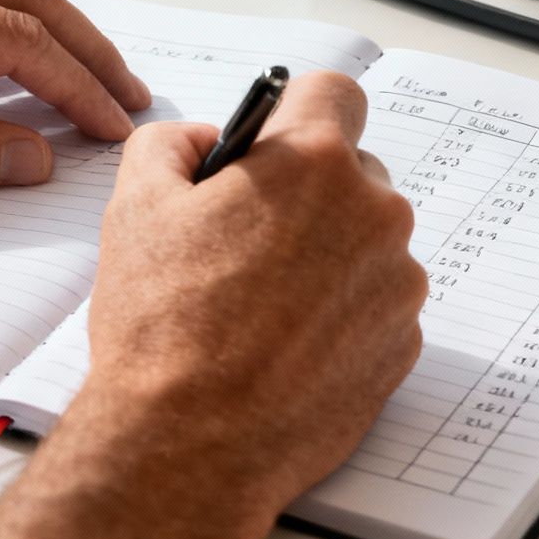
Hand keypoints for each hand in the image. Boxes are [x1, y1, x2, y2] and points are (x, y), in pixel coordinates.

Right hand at [0, 72, 427, 538]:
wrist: (189, 445)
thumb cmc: (163, 327)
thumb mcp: (135, 205)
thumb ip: (171, 143)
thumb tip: (204, 140)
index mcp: (314, 163)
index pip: (332, 93)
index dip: (293, 113)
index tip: (270, 144)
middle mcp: (374, 213)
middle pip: (351, 171)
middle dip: (305, 192)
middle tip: (245, 238)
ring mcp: (397, 283)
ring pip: (365, 241)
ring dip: (325, 255)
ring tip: (259, 303)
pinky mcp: (403, 344)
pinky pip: (375, 303)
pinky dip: (339, 314)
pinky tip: (284, 344)